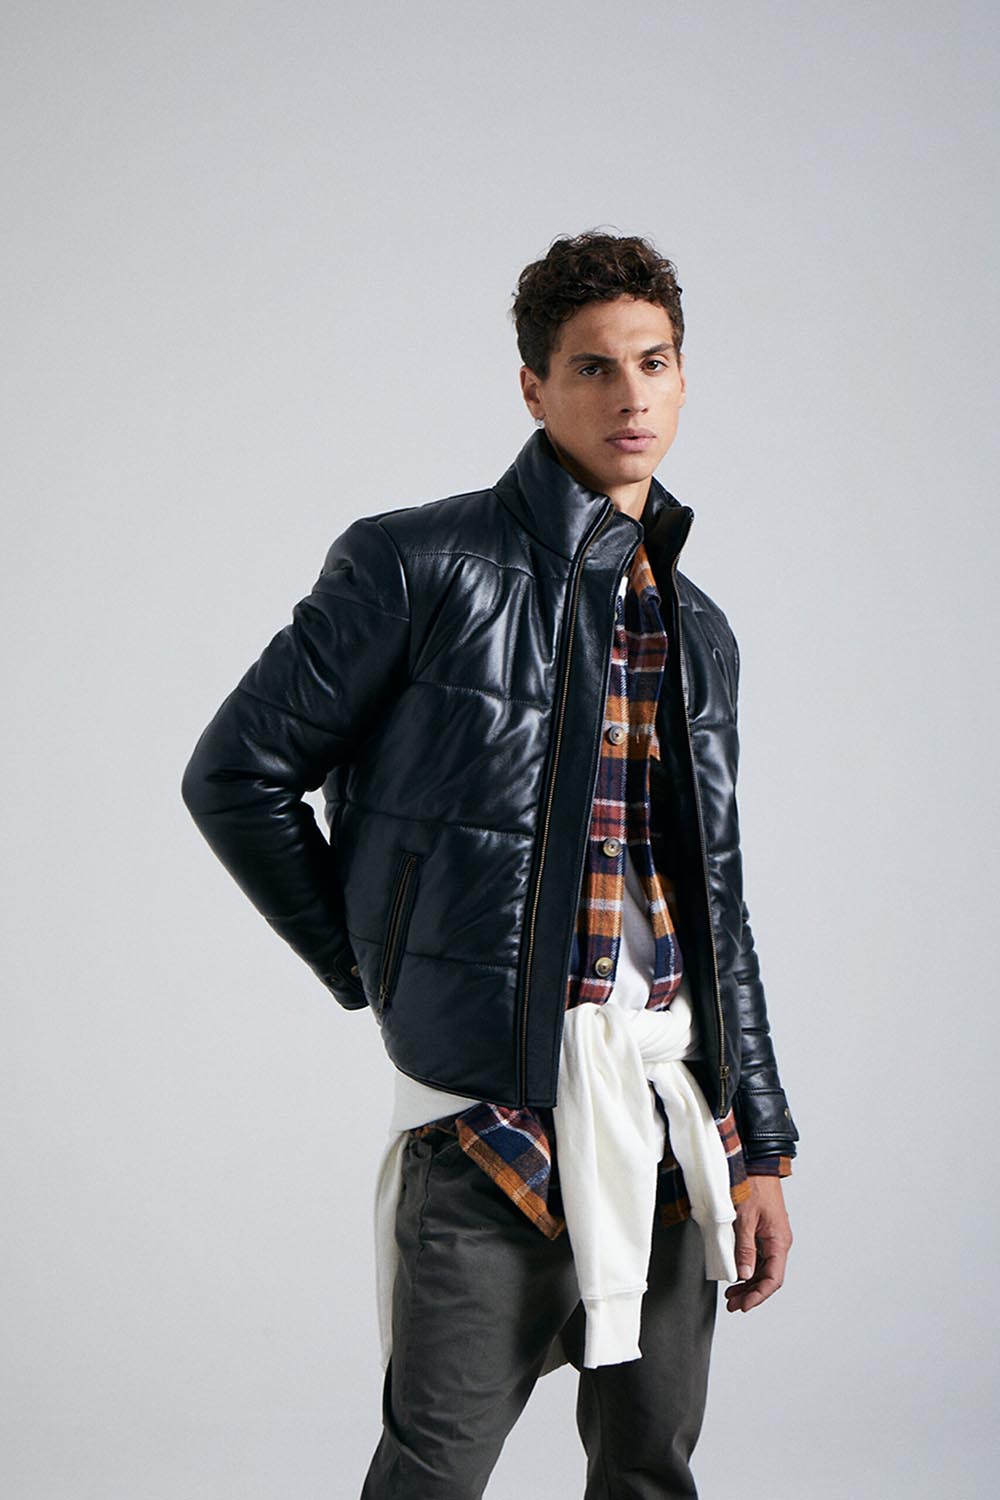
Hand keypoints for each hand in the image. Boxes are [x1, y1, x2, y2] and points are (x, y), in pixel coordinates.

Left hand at [724, 1175, 791, 1313]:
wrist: (758, 1163)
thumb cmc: (754, 1185)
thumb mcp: (745, 1218)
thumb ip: (745, 1248)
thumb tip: (745, 1274)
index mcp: (779, 1241)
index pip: (773, 1279)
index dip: (758, 1295)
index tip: (744, 1305)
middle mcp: (779, 1241)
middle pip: (768, 1277)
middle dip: (751, 1293)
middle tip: (733, 1304)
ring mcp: (771, 1237)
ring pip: (763, 1269)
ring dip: (748, 1283)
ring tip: (731, 1295)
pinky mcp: (764, 1231)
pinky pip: (758, 1257)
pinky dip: (748, 1268)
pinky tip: (736, 1275)